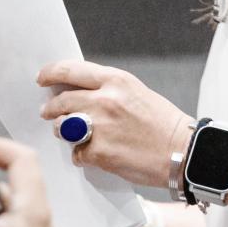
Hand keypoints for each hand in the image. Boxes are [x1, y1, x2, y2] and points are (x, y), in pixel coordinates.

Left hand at [38, 60, 192, 187]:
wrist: (185, 152)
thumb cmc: (163, 124)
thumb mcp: (136, 93)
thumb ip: (107, 90)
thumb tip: (78, 92)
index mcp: (115, 81)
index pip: (70, 70)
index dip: (50, 73)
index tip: (42, 78)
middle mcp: (105, 100)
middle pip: (62, 100)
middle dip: (50, 108)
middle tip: (47, 112)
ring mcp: (101, 127)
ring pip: (63, 127)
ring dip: (64, 132)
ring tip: (73, 136)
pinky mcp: (100, 152)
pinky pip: (77, 153)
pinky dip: (82, 156)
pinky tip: (94, 155)